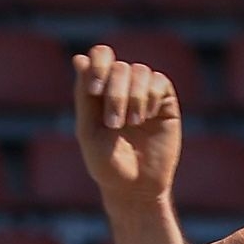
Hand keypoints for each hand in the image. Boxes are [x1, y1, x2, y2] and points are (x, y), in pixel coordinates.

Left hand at [74, 45, 180, 205]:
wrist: (135, 188)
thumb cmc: (106, 164)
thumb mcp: (88, 130)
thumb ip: (84, 95)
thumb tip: (79, 58)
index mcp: (99, 91)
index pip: (101, 55)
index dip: (99, 64)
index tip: (94, 90)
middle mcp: (122, 87)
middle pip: (119, 66)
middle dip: (115, 93)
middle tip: (114, 123)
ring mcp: (144, 94)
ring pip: (140, 71)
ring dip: (133, 97)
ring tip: (132, 123)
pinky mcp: (165, 103)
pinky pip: (160, 82)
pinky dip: (151, 97)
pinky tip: (147, 117)